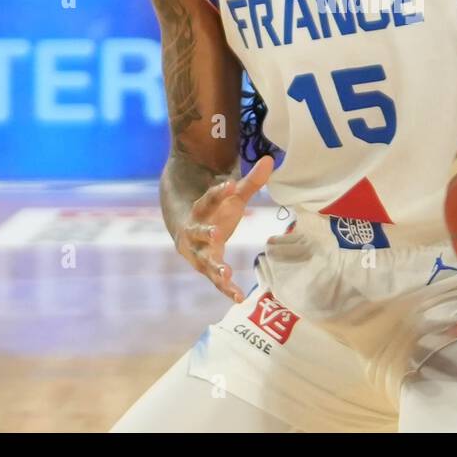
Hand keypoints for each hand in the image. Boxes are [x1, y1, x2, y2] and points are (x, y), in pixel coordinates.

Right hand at [174, 155, 274, 301]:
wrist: (187, 235)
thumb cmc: (215, 213)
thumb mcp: (232, 198)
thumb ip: (250, 183)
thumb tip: (269, 160)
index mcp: (201, 210)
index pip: (208, 198)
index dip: (217, 192)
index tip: (229, 185)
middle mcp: (195, 232)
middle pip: (198, 231)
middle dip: (206, 232)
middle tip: (217, 233)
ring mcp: (198, 252)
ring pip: (204, 260)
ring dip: (214, 267)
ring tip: (226, 274)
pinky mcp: (205, 268)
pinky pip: (215, 280)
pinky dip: (225, 288)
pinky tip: (238, 297)